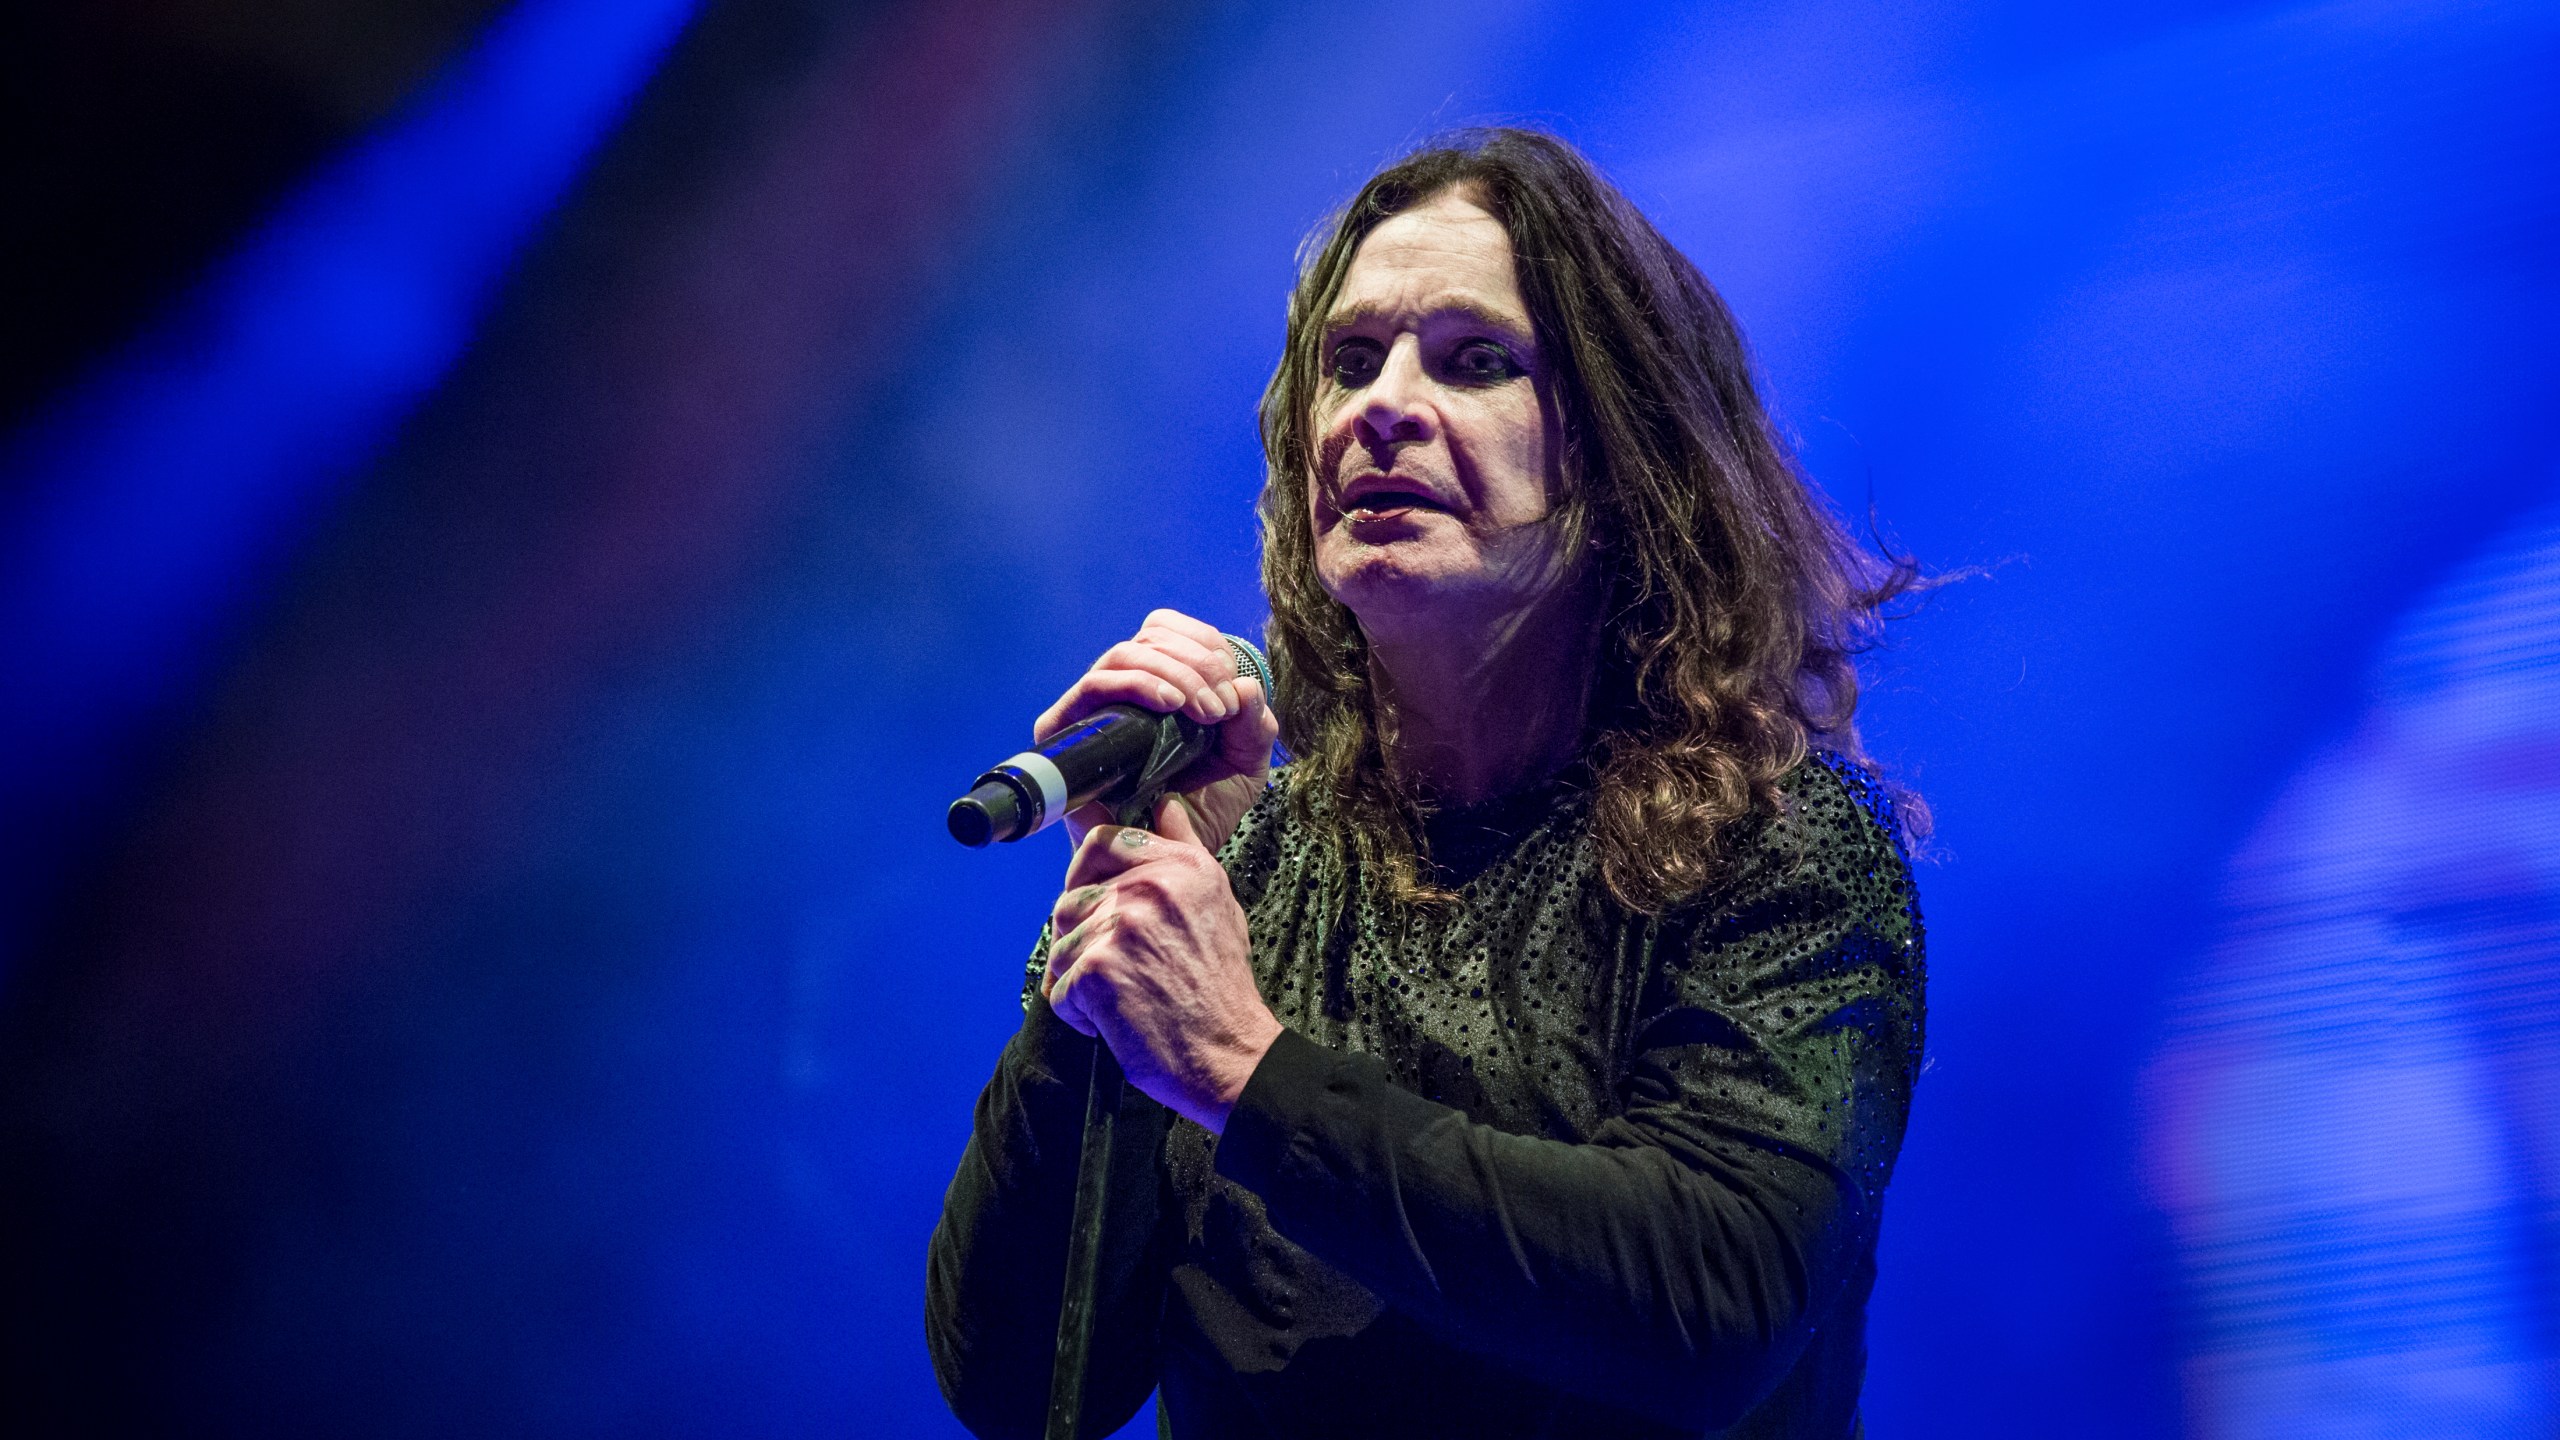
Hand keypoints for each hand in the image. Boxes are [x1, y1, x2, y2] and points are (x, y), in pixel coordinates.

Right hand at [1033, 609, 1277, 850]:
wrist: (1168, 856)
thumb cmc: (1202, 809)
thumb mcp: (1245, 761)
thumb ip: (1254, 721)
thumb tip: (1245, 685)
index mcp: (1159, 682)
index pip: (1172, 630)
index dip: (1208, 648)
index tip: (1234, 695)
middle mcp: (1123, 688)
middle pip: (1152, 635)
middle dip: (1198, 664)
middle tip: (1222, 709)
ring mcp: (1093, 707)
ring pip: (1126, 653)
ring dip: (1175, 674)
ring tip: (1205, 711)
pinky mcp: (1064, 729)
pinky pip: (1095, 684)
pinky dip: (1139, 684)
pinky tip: (1171, 705)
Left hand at [1043, 797, 1282, 1132]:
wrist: (1229, 1052)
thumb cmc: (1220, 985)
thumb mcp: (1217, 902)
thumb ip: (1185, 849)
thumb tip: (1166, 805)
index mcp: (1180, 866)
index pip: (1103, 841)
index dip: (1085, 871)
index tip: (1092, 899)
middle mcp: (1150, 888)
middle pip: (1070, 899)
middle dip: (1082, 937)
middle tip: (1117, 967)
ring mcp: (1120, 928)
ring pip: (1061, 946)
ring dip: (1081, 980)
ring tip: (1124, 997)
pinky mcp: (1096, 972)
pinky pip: (1059, 989)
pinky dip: (1079, 1014)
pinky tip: (1115, 1021)